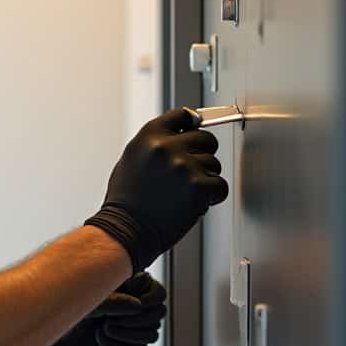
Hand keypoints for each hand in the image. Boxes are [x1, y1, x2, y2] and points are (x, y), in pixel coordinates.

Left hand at [30, 273, 167, 345]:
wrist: (56, 339)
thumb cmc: (71, 312)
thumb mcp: (90, 300)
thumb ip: (114, 300)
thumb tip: (138, 305)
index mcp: (131, 293)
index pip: (159, 294)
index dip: (152, 298)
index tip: (137, 301)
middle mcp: (135, 314)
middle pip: (158, 316)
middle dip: (136, 318)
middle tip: (111, 318)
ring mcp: (132, 335)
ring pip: (150, 337)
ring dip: (125, 333)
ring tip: (104, 328)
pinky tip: (101, 342)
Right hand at [85, 108, 228, 271]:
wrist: (126, 230)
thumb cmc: (126, 200)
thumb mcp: (132, 158)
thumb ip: (156, 143)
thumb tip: (181, 133)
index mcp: (150, 136)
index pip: (184, 115)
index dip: (193, 125)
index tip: (197, 129)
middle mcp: (166, 147)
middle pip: (206, 139)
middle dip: (202, 155)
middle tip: (189, 173)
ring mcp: (183, 166)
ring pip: (214, 164)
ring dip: (205, 178)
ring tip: (183, 193)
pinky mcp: (198, 187)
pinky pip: (220, 186)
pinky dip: (212, 196)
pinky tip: (194, 202)